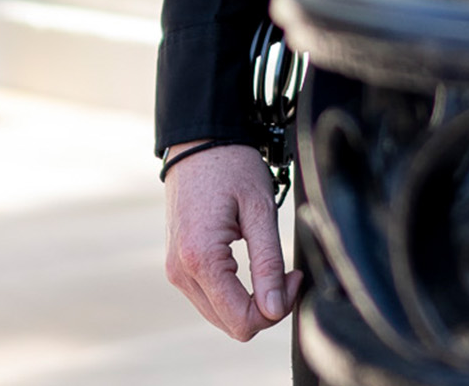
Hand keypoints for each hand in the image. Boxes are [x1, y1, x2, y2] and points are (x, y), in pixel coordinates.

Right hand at [163, 144, 298, 340]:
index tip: (294, 275)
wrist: (198, 143)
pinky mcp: (177, 266)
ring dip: (249, 301)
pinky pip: (210, 298)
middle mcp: (180, 272)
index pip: (241, 321)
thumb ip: (267, 264)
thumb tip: (274, 310)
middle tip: (287, 272)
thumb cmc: (232, 168)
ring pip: (220, 316)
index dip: (276, 308)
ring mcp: (175, 271)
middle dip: (265, 307)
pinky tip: (249, 267)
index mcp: (200, 260)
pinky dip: (233, 292)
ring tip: (270, 265)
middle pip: (230, 324)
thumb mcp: (260, 211)